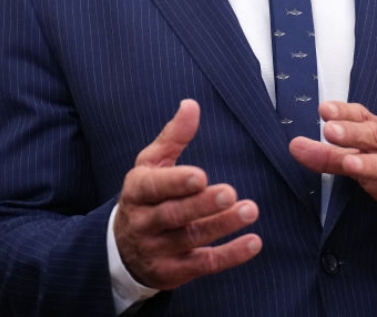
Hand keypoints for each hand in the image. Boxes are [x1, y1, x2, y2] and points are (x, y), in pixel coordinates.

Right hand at [113, 99, 261, 289]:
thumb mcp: (151, 164)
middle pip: (173, 214)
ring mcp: (157, 249)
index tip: (200, 175)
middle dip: (202, 204)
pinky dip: (230, 255)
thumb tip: (191, 105)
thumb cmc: (145, 197)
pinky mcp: (174, 272)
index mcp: (137, 191)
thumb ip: (173, 137)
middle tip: (230, 192)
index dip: (176, 183)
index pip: (154, 187)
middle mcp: (143, 221)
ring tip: (249, 210)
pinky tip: (253, 242)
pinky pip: (204, 264)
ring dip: (221, 225)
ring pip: (191, 238)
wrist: (123, 249)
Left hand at [289, 101, 376, 230]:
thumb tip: (294, 146)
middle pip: (374, 135)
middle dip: (352, 132)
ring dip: (370, 163)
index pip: (362, 116)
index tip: (324, 109)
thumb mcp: (364, 159)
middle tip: (329, 130)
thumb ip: (329, 155)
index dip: (344, 112)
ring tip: (350, 164)